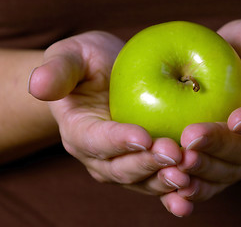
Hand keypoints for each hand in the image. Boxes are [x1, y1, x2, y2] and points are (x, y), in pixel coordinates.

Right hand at [28, 31, 189, 197]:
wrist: (106, 79)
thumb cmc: (88, 64)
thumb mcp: (71, 56)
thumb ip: (58, 70)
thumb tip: (38, 85)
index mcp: (79, 130)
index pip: (95, 141)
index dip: (117, 141)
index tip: (143, 136)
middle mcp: (98, 156)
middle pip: (121, 168)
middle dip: (147, 164)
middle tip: (175, 153)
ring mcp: (122, 164)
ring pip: (142, 181)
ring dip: (164, 180)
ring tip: (188, 172)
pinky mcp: (144, 166)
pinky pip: (157, 183)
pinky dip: (173, 192)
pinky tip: (191, 194)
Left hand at [160, 20, 240, 215]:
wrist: (232, 71)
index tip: (236, 120)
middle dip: (219, 148)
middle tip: (190, 139)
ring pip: (227, 173)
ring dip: (202, 173)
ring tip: (176, 165)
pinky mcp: (222, 167)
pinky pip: (210, 183)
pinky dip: (193, 190)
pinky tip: (174, 191)